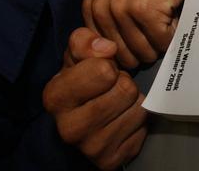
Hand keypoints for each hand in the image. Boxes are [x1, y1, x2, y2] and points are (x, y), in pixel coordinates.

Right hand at [43, 28, 147, 169]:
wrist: (81, 116)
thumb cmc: (81, 79)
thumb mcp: (77, 53)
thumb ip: (86, 40)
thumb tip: (108, 48)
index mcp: (55, 97)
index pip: (104, 71)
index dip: (108, 65)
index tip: (101, 71)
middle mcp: (69, 128)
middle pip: (125, 90)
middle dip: (123, 82)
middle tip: (111, 88)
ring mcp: (90, 148)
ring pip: (138, 109)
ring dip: (133, 101)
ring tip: (117, 103)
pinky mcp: (111, 161)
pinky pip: (143, 129)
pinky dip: (138, 121)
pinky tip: (122, 120)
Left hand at [82, 0, 198, 67]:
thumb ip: (115, 27)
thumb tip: (121, 69)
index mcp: (92, 10)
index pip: (108, 56)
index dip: (131, 50)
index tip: (143, 34)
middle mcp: (101, 11)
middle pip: (128, 59)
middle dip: (147, 47)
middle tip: (158, 23)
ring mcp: (122, 10)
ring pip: (146, 52)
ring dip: (162, 40)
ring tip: (165, 15)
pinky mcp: (145, 10)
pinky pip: (163, 42)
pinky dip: (174, 31)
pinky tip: (172, 10)